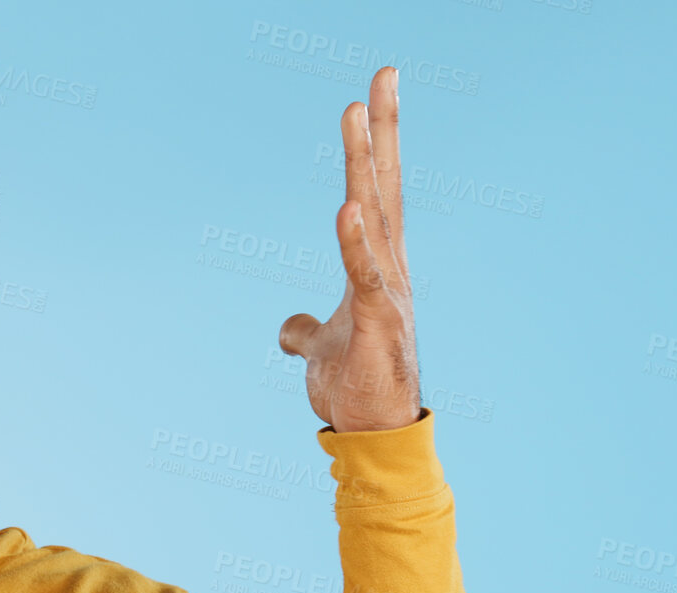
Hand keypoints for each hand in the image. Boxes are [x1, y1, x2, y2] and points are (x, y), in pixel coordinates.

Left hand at [277, 67, 420, 433]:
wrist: (372, 435)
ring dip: (364, 164)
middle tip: (383, 72)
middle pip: (384, 184)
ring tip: (355, 112)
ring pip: (376, 214)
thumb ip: (303, 332)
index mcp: (377, 265)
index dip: (375, 142)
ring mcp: (388, 290)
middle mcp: (389, 266)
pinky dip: (356, 240)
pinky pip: (364, 273)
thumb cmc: (355, 387)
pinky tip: (348, 206)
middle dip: (382, 129)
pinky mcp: (377, 321)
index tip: (373, 92)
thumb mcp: (320, 350)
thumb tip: (287, 331)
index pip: (376, 190)